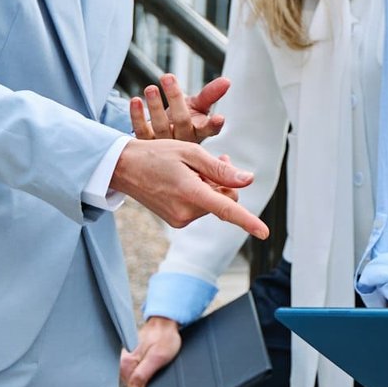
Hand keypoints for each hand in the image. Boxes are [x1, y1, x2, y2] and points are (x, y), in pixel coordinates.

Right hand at [110, 137, 268, 237]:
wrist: (123, 168)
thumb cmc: (156, 155)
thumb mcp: (190, 153)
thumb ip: (220, 169)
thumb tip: (247, 180)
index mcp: (190, 194)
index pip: (226, 210)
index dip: (248, 221)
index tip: (264, 233)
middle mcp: (185, 212)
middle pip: (225, 199)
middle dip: (226, 181)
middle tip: (219, 158)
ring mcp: (180, 219)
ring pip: (214, 202)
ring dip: (213, 185)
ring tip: (196, 167)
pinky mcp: (176, 220)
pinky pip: (201, 206)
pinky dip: (202, 192)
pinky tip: (189, 178)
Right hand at [119, 316, 182, 386]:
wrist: (165, 323)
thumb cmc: (164, 337)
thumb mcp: (157, 358)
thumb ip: (143, 374)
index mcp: (126, 362)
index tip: (155, 378)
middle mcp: (123, 361)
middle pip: (133, 384)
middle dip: (145, 381)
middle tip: (156, 368)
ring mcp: (127, 359)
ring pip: (135, 378)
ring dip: (145, 375)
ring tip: (154, 363)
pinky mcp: (132, 357)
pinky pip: (137, 371)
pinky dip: (145, 370)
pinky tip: (151, 363)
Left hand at [130, 74, 229, 142]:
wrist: (162, 142)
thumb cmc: (183, 120)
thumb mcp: (199, 106)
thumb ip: (211, 94)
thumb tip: (226, 81)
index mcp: (199, 132)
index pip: (209, 129)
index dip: (214, 124)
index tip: (220, 118)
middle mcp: (183, 140)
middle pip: (181, 120)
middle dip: (175, 98)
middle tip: (168, 77)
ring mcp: (164, 144)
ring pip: (160, 126)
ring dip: (155, 106)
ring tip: (150, 88)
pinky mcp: (146, 144)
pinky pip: (141, 130)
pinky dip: (137, 116)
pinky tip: (135, 101)